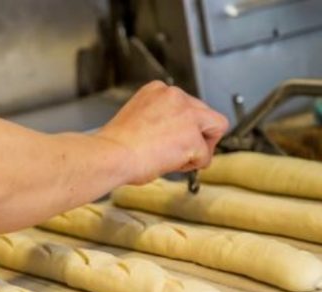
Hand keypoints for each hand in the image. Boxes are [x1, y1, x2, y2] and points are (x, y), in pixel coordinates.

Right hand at [95, 81, 228, 184]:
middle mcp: (175, 96)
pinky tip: (172, 165)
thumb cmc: (114, 146)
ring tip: (176, 158)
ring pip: (216, 128)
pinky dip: (192, 165)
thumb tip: (172, 135)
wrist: (110, 156)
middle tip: (180, 151)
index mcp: (157, 90)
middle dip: (197, 134)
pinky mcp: (193, 137)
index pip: (186, 104)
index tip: (172, 137)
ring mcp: (187, 115)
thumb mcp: (135, 119)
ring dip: (200, 146)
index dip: (182, 125)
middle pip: (206, 113)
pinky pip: (206, 156)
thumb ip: (159, 120)